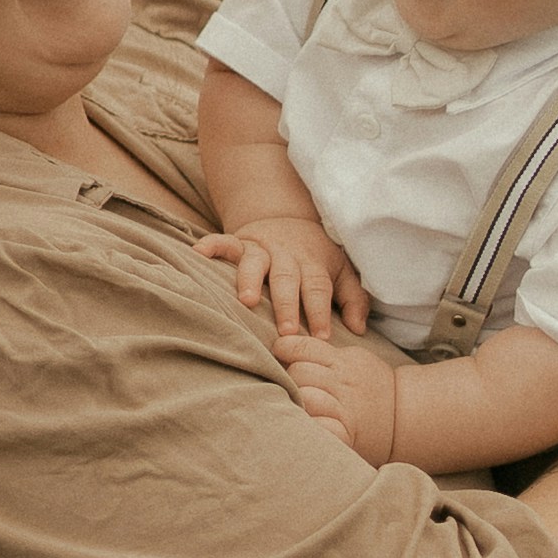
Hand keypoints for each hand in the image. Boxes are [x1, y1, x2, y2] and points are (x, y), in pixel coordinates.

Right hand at [201, 219, 370, 337]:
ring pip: (255, 263)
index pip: (318, 288)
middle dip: (287, 305)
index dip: (319, 312)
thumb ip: (353, 299)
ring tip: (246, 301)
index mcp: (313, 263)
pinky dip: (212, 246)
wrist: (289, 220)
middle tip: (287, 331)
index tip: (321, 338)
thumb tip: (359, 330)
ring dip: (250, 280)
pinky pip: (224, 242)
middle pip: (287, 279)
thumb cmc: (316, 256)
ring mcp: (261, 248)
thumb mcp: (342, 270)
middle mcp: (287, 256)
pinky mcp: (240, 242)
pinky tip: (198, 253)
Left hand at [274, 328, 402, 460]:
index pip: (304, 347)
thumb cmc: (370, 387)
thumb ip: (323, 354)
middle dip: (290, 378)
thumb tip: (283, 345)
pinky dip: (312, 426)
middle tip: (292, 386)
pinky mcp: (347, 433)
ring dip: (298, 402)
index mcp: (343, 362)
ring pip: (306, 397)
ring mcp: (345, 408)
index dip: (286, 348)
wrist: (404, 416)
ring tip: (298, 406)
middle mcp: (343, 383)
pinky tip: (309, 425)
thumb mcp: (353, 360)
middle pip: (299, 372)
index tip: (280, 353)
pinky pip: (321, 427)